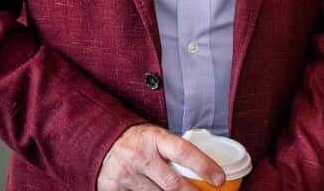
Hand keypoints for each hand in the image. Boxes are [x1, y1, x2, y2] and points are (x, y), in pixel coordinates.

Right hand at [97, 124, 223, 190]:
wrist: (104, 140)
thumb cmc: (139, 140)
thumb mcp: (159, 138)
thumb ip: (175, 152)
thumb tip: (205, 170)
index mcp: (155, 138)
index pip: (184, 152)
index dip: (204, 166)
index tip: (219, 178)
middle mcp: (140, 156)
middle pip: (172, 184)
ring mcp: (126, 174)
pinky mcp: (113, 189)